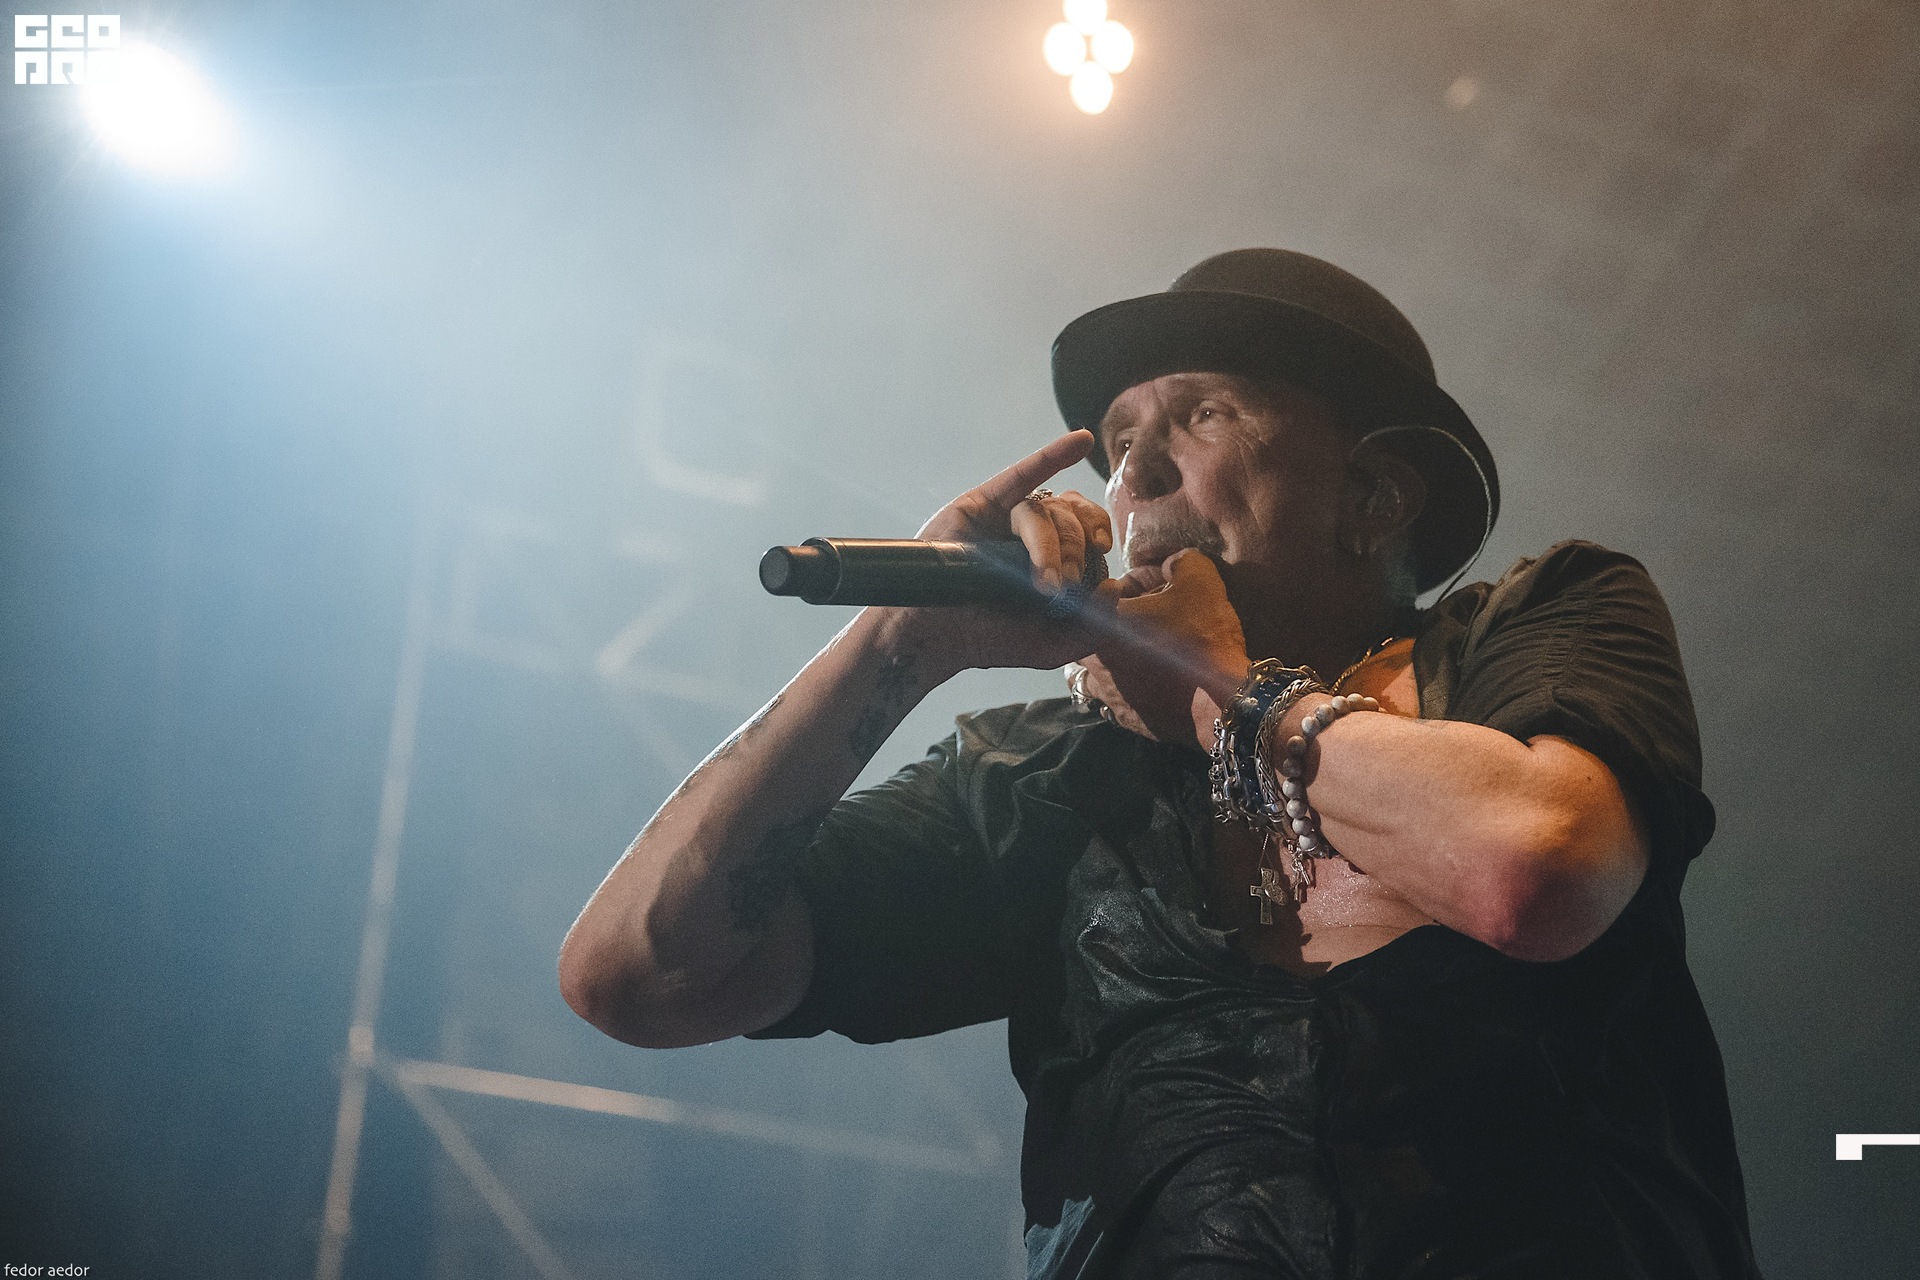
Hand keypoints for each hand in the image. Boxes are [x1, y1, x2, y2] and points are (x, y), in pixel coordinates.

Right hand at [896, 431, 1117, 674]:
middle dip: (1075, 550)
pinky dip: (1051, 457)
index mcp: (1052, 555)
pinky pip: (1022, 476)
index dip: (1098, 535)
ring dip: (1054, 544)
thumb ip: (1093, 623)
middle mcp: (1031, 532)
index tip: (1102, 556)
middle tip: (1062, 587)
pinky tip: (1080, 442)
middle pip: (1070, 517)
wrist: (936, 636)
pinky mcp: (982, 504)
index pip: (1088, 530)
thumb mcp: (1051, 645)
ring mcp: (1005, 516)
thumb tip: (1115, 584)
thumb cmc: (989, 638)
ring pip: (1044, 510)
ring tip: (1046, 584)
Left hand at [1089, 550, 1251, 749]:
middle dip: (1118, 621)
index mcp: (1102, 623)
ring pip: (1095, 669)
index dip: (1136, 583)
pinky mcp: (1125, 718)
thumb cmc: (1204, 638)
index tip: (1159, 587)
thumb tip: (1173, 563)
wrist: (1222, 700)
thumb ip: (1182, 562)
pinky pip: (1115, 698)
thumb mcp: (1200, 582)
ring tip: (1146, 651)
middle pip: (1093, 632)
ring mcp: (1108, 693)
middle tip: (1153, 618)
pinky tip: (1154, 680)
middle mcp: (1095, 660)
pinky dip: (1128, 687)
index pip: (1106, 592)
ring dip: (1114, 657)